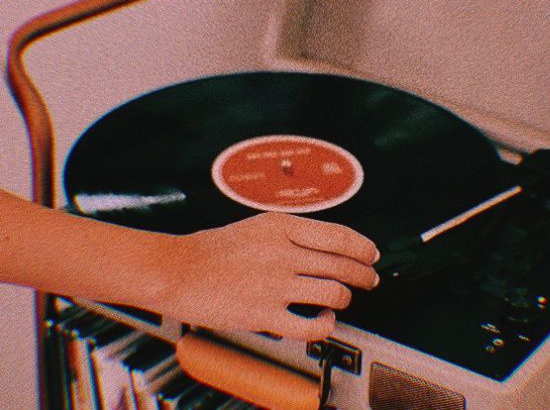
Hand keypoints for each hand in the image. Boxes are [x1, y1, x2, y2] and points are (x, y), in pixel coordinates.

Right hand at [150, 212, 379, 339]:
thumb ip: (292, 234)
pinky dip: (326, 324)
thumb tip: (327, 247)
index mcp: (281, 226)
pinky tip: (325, 320)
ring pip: (334, 292)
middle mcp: (283, 252)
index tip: (371, 255)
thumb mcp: (256, 226)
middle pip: (342, 264)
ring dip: (346, 297)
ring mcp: (275, 284)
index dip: (363, 248)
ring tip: (344, 299)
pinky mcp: (265, 314)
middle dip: (364, 274)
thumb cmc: (214, 249)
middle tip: (370, 279)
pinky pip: (311, 324)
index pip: (338, 235)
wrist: (178, 270)